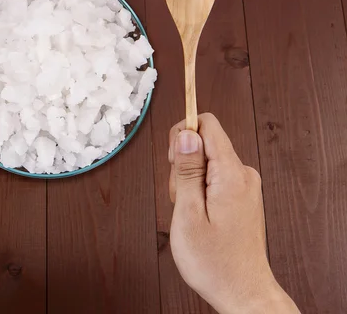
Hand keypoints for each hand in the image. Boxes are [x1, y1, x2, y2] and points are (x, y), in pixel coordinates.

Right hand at [168, 113, 298, 313]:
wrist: (244, 292)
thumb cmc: (215, 262)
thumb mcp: (189, 214)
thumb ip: (187, 171)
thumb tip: (186, 134)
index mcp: (231, 174)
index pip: (207, 125)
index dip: (182, 134)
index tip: (173, 162)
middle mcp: (243, 174)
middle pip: (203, 142)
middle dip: (182, 164)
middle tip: (180, 199)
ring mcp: (245, 185)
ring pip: (206, 161)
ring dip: (189, 180)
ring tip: (191, 213)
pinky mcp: (242, 195)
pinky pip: (214, 176)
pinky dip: (200, 190)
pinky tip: (199, 215)